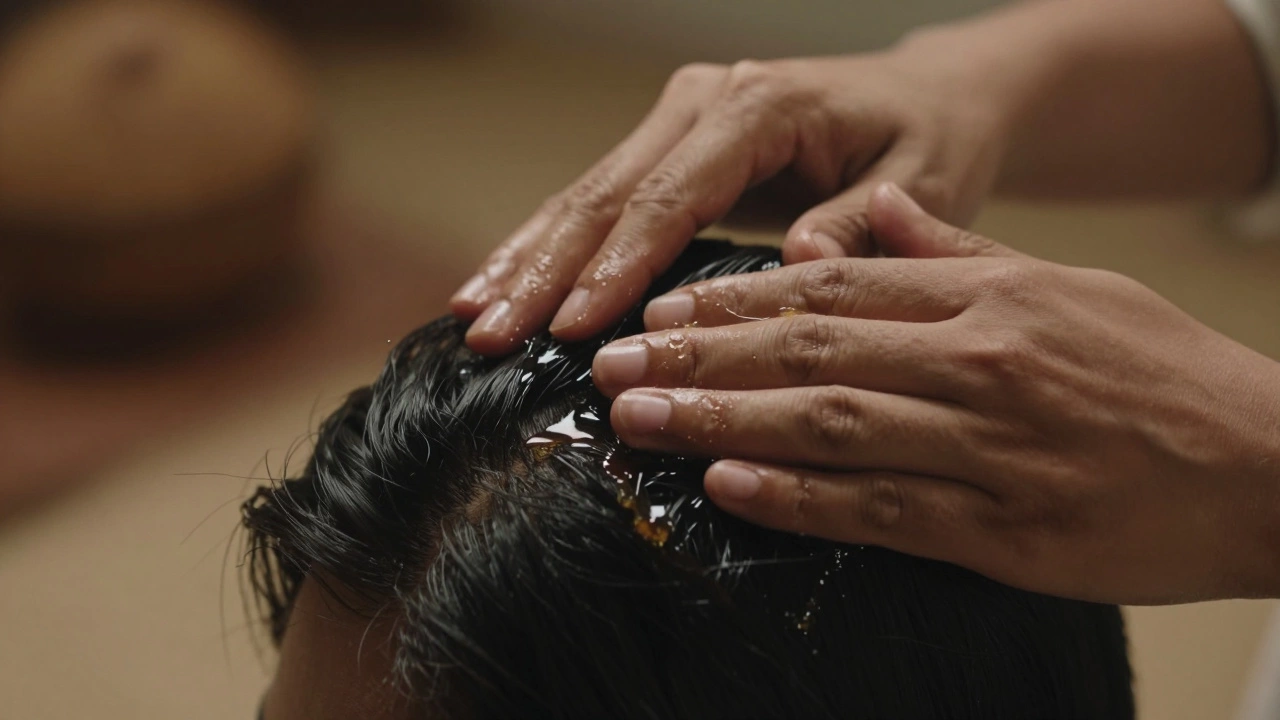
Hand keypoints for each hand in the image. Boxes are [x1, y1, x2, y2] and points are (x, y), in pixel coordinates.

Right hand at [452, 45, 1012, 354]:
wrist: (927, 97)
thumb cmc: (931, 140)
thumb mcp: (924, 184)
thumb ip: (861, 226)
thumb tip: (796, 263)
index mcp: (760, 106)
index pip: (672, 195)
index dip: (618, 264)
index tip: (574, 328)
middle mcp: (704, 102)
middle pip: (606, 192)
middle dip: (542, 268)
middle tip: (485, 333)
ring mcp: (678, 118)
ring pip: (585, 193)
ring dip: (526, 256)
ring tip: (470, 315)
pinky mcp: (669, 146)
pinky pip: (600, 201)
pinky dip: (549, 247)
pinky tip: (504, 284)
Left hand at [592, 183, 1279, 604]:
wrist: (1270, 467)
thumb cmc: (1163, 372)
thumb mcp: (1069, 284)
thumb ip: (961, 249)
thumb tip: (876, 212)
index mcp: (990, 296)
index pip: (835, 284)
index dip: (737, 298)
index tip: (664, 308)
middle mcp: (979, 361)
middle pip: (813, 347)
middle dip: (702, 355)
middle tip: (616, 364)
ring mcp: (989, 446)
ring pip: (831, 422)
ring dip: (723, 419)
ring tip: (641, 420)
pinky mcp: (1004, 530)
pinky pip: (882, 510)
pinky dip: (799, 497)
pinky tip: (728, 484)